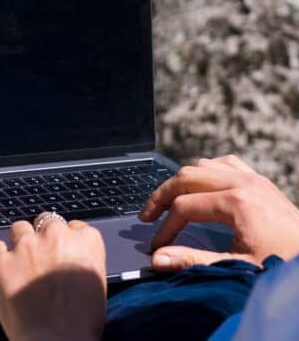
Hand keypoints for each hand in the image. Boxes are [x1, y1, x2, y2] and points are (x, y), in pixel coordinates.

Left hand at [0, 214, 106, 340]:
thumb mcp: (95, 282)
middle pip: (46, 220)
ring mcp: (26, 245)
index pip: (75, 226)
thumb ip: (81, 259)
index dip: (67, 239)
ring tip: (21, 263)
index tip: (63, 250)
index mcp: (86, 241)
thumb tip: (69, 256)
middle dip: (43, 235)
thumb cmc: (81, 323)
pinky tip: (5, 272)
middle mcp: (56, 235)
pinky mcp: (2, 259)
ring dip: (20, 242)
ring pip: (20, 228)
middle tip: (41, 256)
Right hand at [140, 155, 298, 271]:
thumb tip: (157, 259)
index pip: (183, 207)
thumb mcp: (238, 267)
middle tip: (147, 215)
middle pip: (186, 177)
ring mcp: (252, 178)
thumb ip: (194, 261)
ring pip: (202, 165)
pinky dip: (206, 171)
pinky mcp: (260, 180)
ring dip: (182, 181)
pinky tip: (201, 186)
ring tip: (169, 201)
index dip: (165, 227)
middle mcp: (242, 182)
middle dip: (162, 196)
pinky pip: (224, 163)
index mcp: (236, 202)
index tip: (156, 246)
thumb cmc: (283, 265)